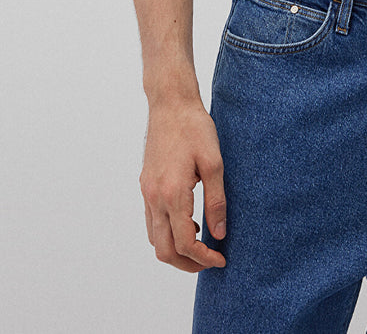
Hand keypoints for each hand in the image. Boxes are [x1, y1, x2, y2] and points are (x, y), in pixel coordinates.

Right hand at [140, 96, 226, 271]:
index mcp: (172, 193)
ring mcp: (146, 192)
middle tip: (210, 260)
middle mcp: (154, 197)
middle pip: (164, 250)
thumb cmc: (194, 128)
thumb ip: (216, 201)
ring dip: (175, 250)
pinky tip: (188, 222)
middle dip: (187, 263)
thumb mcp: (214, 162)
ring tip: (201, 243)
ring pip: (154, 239)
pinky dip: (167, 233)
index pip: (184, 243)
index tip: (221, 258)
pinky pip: (151, 222)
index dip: (204, 258)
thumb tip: (219, 233)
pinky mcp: (145, 186)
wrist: (170, 104)